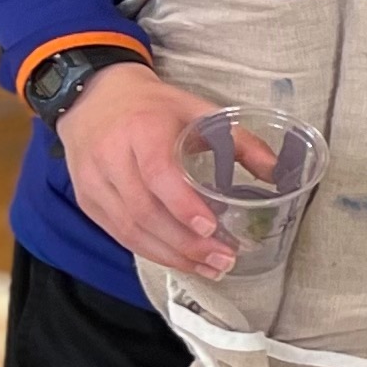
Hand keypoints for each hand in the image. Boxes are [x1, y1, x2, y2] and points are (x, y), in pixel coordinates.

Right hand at [59, 61, 240, 278]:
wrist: (94, 98)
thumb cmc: (154, 107)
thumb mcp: (199, 110)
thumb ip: (241, 142)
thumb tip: (278, 172)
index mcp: (141, 129)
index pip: (158, 173)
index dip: (183, 204)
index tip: (211, 226)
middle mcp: (111, 158)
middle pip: (144, 210)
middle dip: (186, 242)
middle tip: (224, 259)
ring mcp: (94, 182)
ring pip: (130, 229)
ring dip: (172, 255)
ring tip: (210, 268)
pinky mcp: (87, 201)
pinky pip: (119, 234)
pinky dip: (152, 251)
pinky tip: (182, 261)